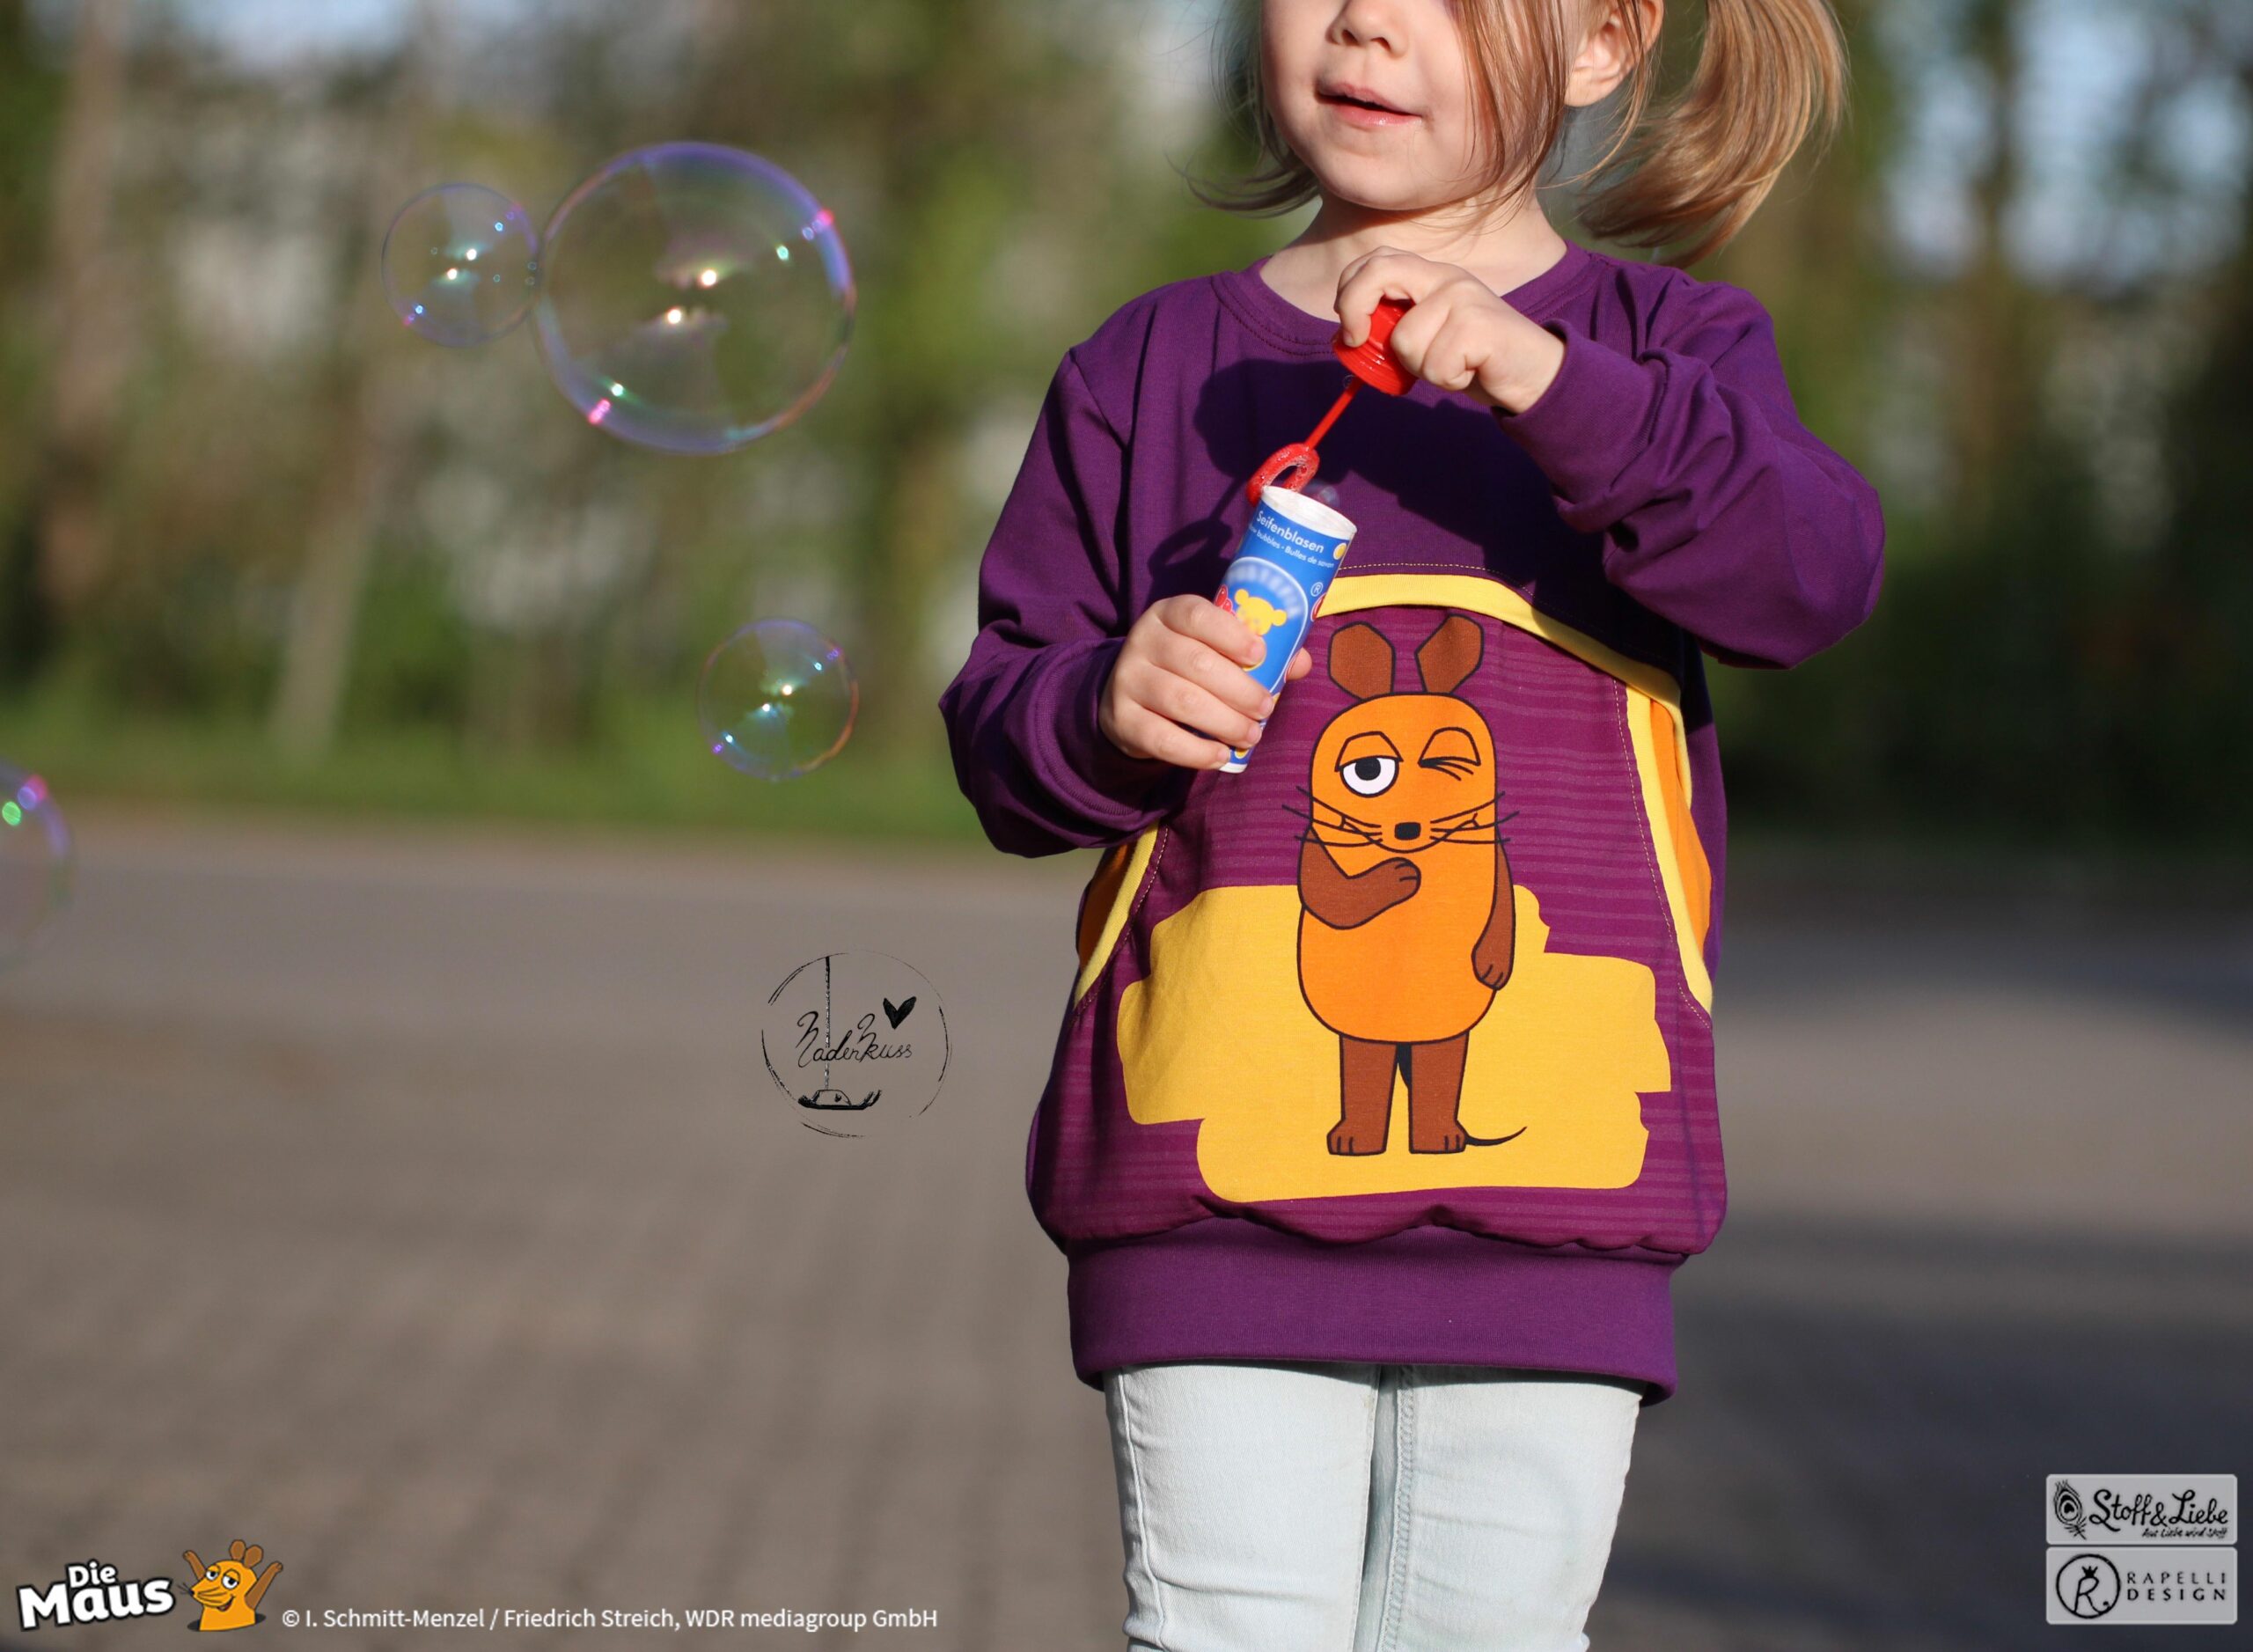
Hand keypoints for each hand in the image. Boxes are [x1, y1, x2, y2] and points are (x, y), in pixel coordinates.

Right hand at [1101, 594, 1312, 767]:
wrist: (1126, 697)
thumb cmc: (1186, 667)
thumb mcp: (1212, 648)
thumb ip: (1254, 652)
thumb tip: (1300, 663)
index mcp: (1168, 614)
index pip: (1195, 614)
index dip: (1230, 633)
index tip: (1260, 654)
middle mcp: (1143, 641)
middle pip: (1195, 663)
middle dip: (1239, 689)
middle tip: (1265, 709)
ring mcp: (1128, 680)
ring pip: (1181, 701)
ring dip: (1225, 722)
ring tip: (1251, 735)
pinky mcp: (1122, 719)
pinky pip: (1162, 739)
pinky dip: (1197, 752)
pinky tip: (1222, 756)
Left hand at [1334, 247, 1566, 412]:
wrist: (1533, 373)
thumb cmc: (1474, 359)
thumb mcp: (1430, 336)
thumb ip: (1398, 326)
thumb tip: (1350, 337)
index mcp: (1430, 275)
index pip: (1376, 260)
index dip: (1349, 290)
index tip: (1349, 329)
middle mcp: (1445, 277)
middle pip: (1380, 272)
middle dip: (1354, 308)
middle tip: (1357, 341)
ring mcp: (1463, 296)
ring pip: (1405, 340)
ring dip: (1419, 368)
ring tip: (1450, 365)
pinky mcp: (1478, 324)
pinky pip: (1434, 364)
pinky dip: (1446, 380)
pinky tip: (1468, 372)